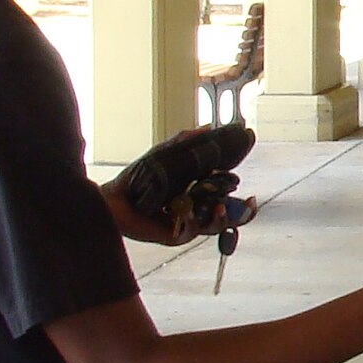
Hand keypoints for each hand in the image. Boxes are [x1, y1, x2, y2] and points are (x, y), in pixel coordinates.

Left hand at [109, 124, 256, 242]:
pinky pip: (191, 229)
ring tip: (221, 207)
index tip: (247, 185)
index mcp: (201, 193)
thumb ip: (186, 142)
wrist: (114, 197)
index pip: (229, 194)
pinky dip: (191, 218)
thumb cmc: (138, 178)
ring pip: (216, 226)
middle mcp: (199, 210)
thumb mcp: (165, 155)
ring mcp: (189, 224)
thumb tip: (207, 126)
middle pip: (231, 216)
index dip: (240, 192)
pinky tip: (187, 208)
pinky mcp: (175, 235)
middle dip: (243, 213)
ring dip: (223, 218)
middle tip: (249, 202)